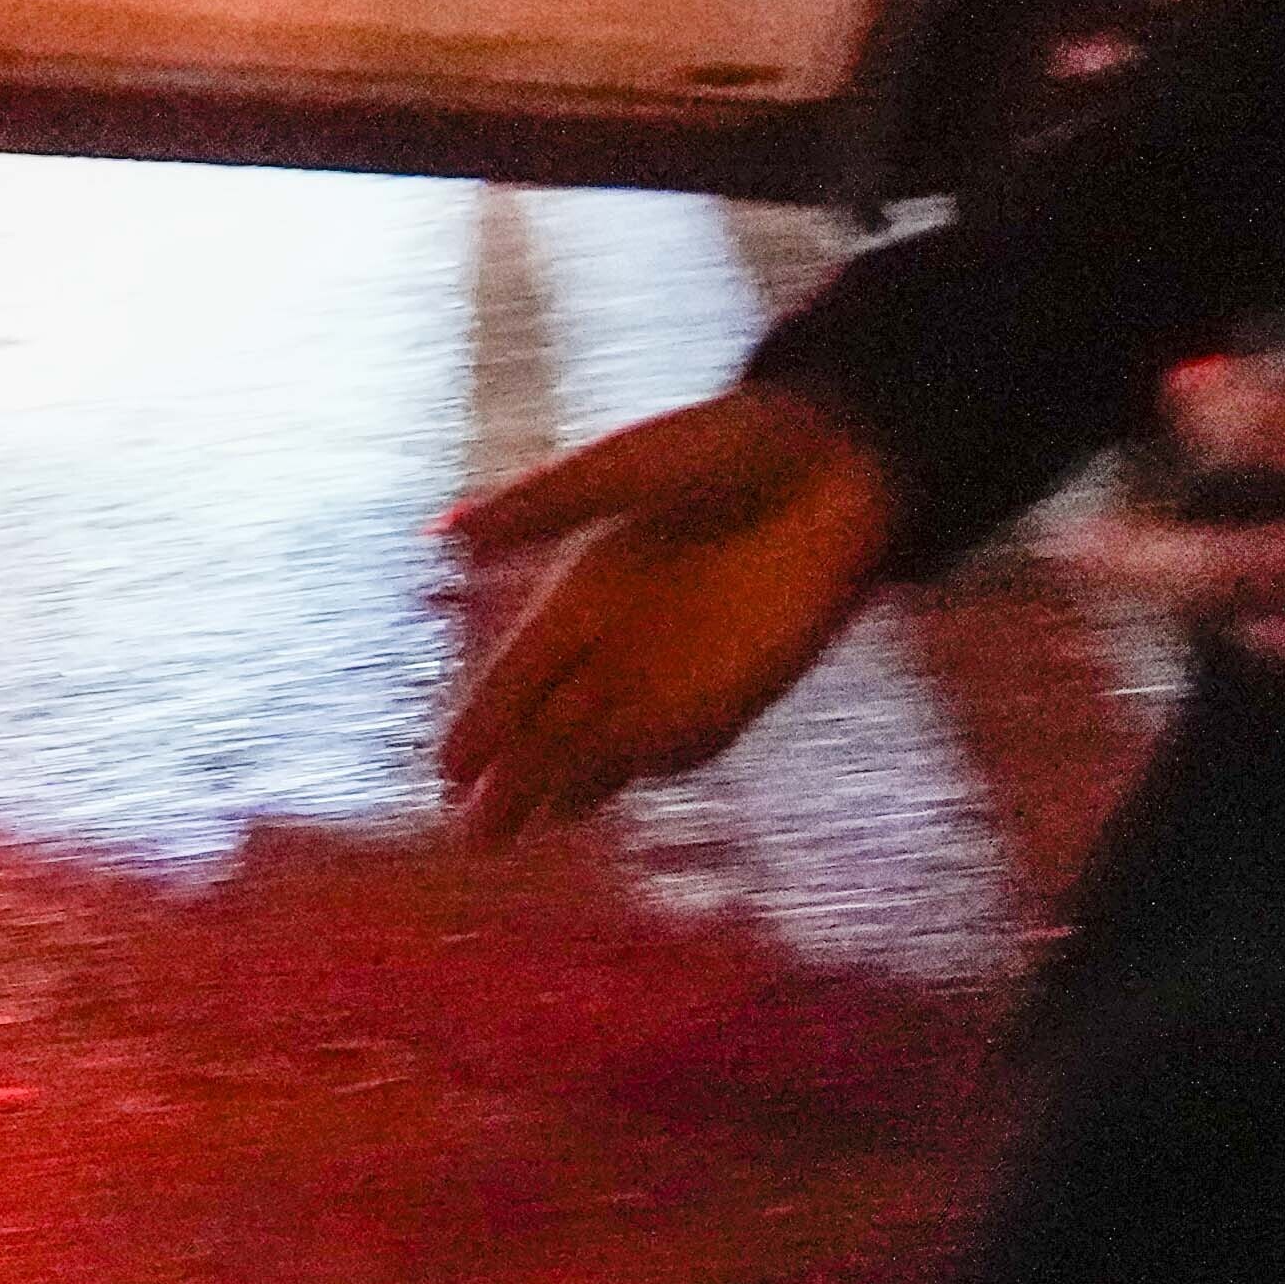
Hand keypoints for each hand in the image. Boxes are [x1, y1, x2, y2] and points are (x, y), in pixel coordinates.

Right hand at [434, 384, 897, 841]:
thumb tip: (446, 531)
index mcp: (585, 595)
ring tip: (538, 819)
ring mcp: (684, 672)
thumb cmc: (726, 447)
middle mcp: (625, 646)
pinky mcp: (746, 687)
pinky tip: (620, 781)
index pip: (519, 676)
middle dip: (517, 782)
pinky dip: (651, 760)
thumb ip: (535, 509)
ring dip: (577, 784)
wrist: (839, 454)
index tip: (450, 771)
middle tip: (478, 836)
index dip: (484, 724)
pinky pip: (689, 740)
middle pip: (555, 730)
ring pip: (614, 746)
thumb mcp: (618, 470)